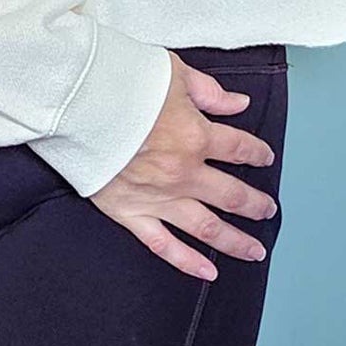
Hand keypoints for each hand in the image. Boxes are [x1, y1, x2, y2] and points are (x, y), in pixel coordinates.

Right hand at [86, 50, 277, 281]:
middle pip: (231, 195)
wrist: (77, 102)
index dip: (257, 153)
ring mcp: (158, 197)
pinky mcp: (130, 212)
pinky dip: (187, 262)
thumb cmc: (122, 82)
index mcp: (196, 136)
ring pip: (206, 227)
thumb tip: (238, 104)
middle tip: (268, 211)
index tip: (264, 157)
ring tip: (253, 251)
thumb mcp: (174, 72)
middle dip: (255, 204)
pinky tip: (208, 273)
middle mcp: (183, 173)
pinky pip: (164, 245)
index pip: (239, 149)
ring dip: (235, 241)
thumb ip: (209, 92)